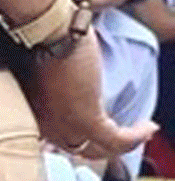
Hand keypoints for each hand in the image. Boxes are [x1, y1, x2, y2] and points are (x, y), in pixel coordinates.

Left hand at [24, 40, 152, 163]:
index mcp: (33, 117)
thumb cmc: (43, 42)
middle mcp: (45, 127)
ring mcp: (64, 125)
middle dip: (104, 146)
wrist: (45, 31)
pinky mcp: (86, 119)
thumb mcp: (48, 73)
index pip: (57, 140)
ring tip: (142, 130)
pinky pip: (116, 140)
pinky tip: (148, 127)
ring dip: (123, 143)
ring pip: (97, 149)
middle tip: (127, 135)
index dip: (82, 139)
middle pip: (77, 149)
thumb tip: (76, 90)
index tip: (104, 131)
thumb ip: (57, 88)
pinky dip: (135, 136)